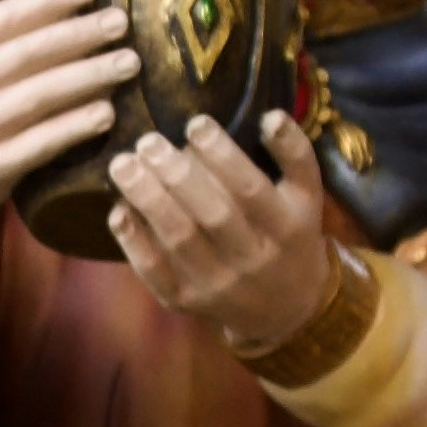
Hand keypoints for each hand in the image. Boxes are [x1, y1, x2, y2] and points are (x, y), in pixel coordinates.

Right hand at [0, 0, 141, 262]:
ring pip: (37, 96)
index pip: (3, 20)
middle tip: (121, 23)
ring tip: (128, 64)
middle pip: (27, 54)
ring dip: (87, 77)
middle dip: (79, 35)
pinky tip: (106, 114)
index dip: (48, 2)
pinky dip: (73, 127)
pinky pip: (38, 143)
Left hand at [108, 113, 340, 351]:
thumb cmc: (291, 236)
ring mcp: (217, 285)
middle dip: (176, 175)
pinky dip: (133, 240)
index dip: (222, 155)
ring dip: (147, 200)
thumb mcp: (308, 196)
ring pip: (178, 240)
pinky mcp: (186, 301)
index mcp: (286, 228)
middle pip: (212, 215)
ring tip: (123, 165)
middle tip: (148, 142)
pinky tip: (118, 209)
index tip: (195, 124)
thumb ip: (295, 154)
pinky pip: (155, 272)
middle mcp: (253, 259)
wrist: (285, 309)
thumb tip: (269, 117)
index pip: (251, 189)